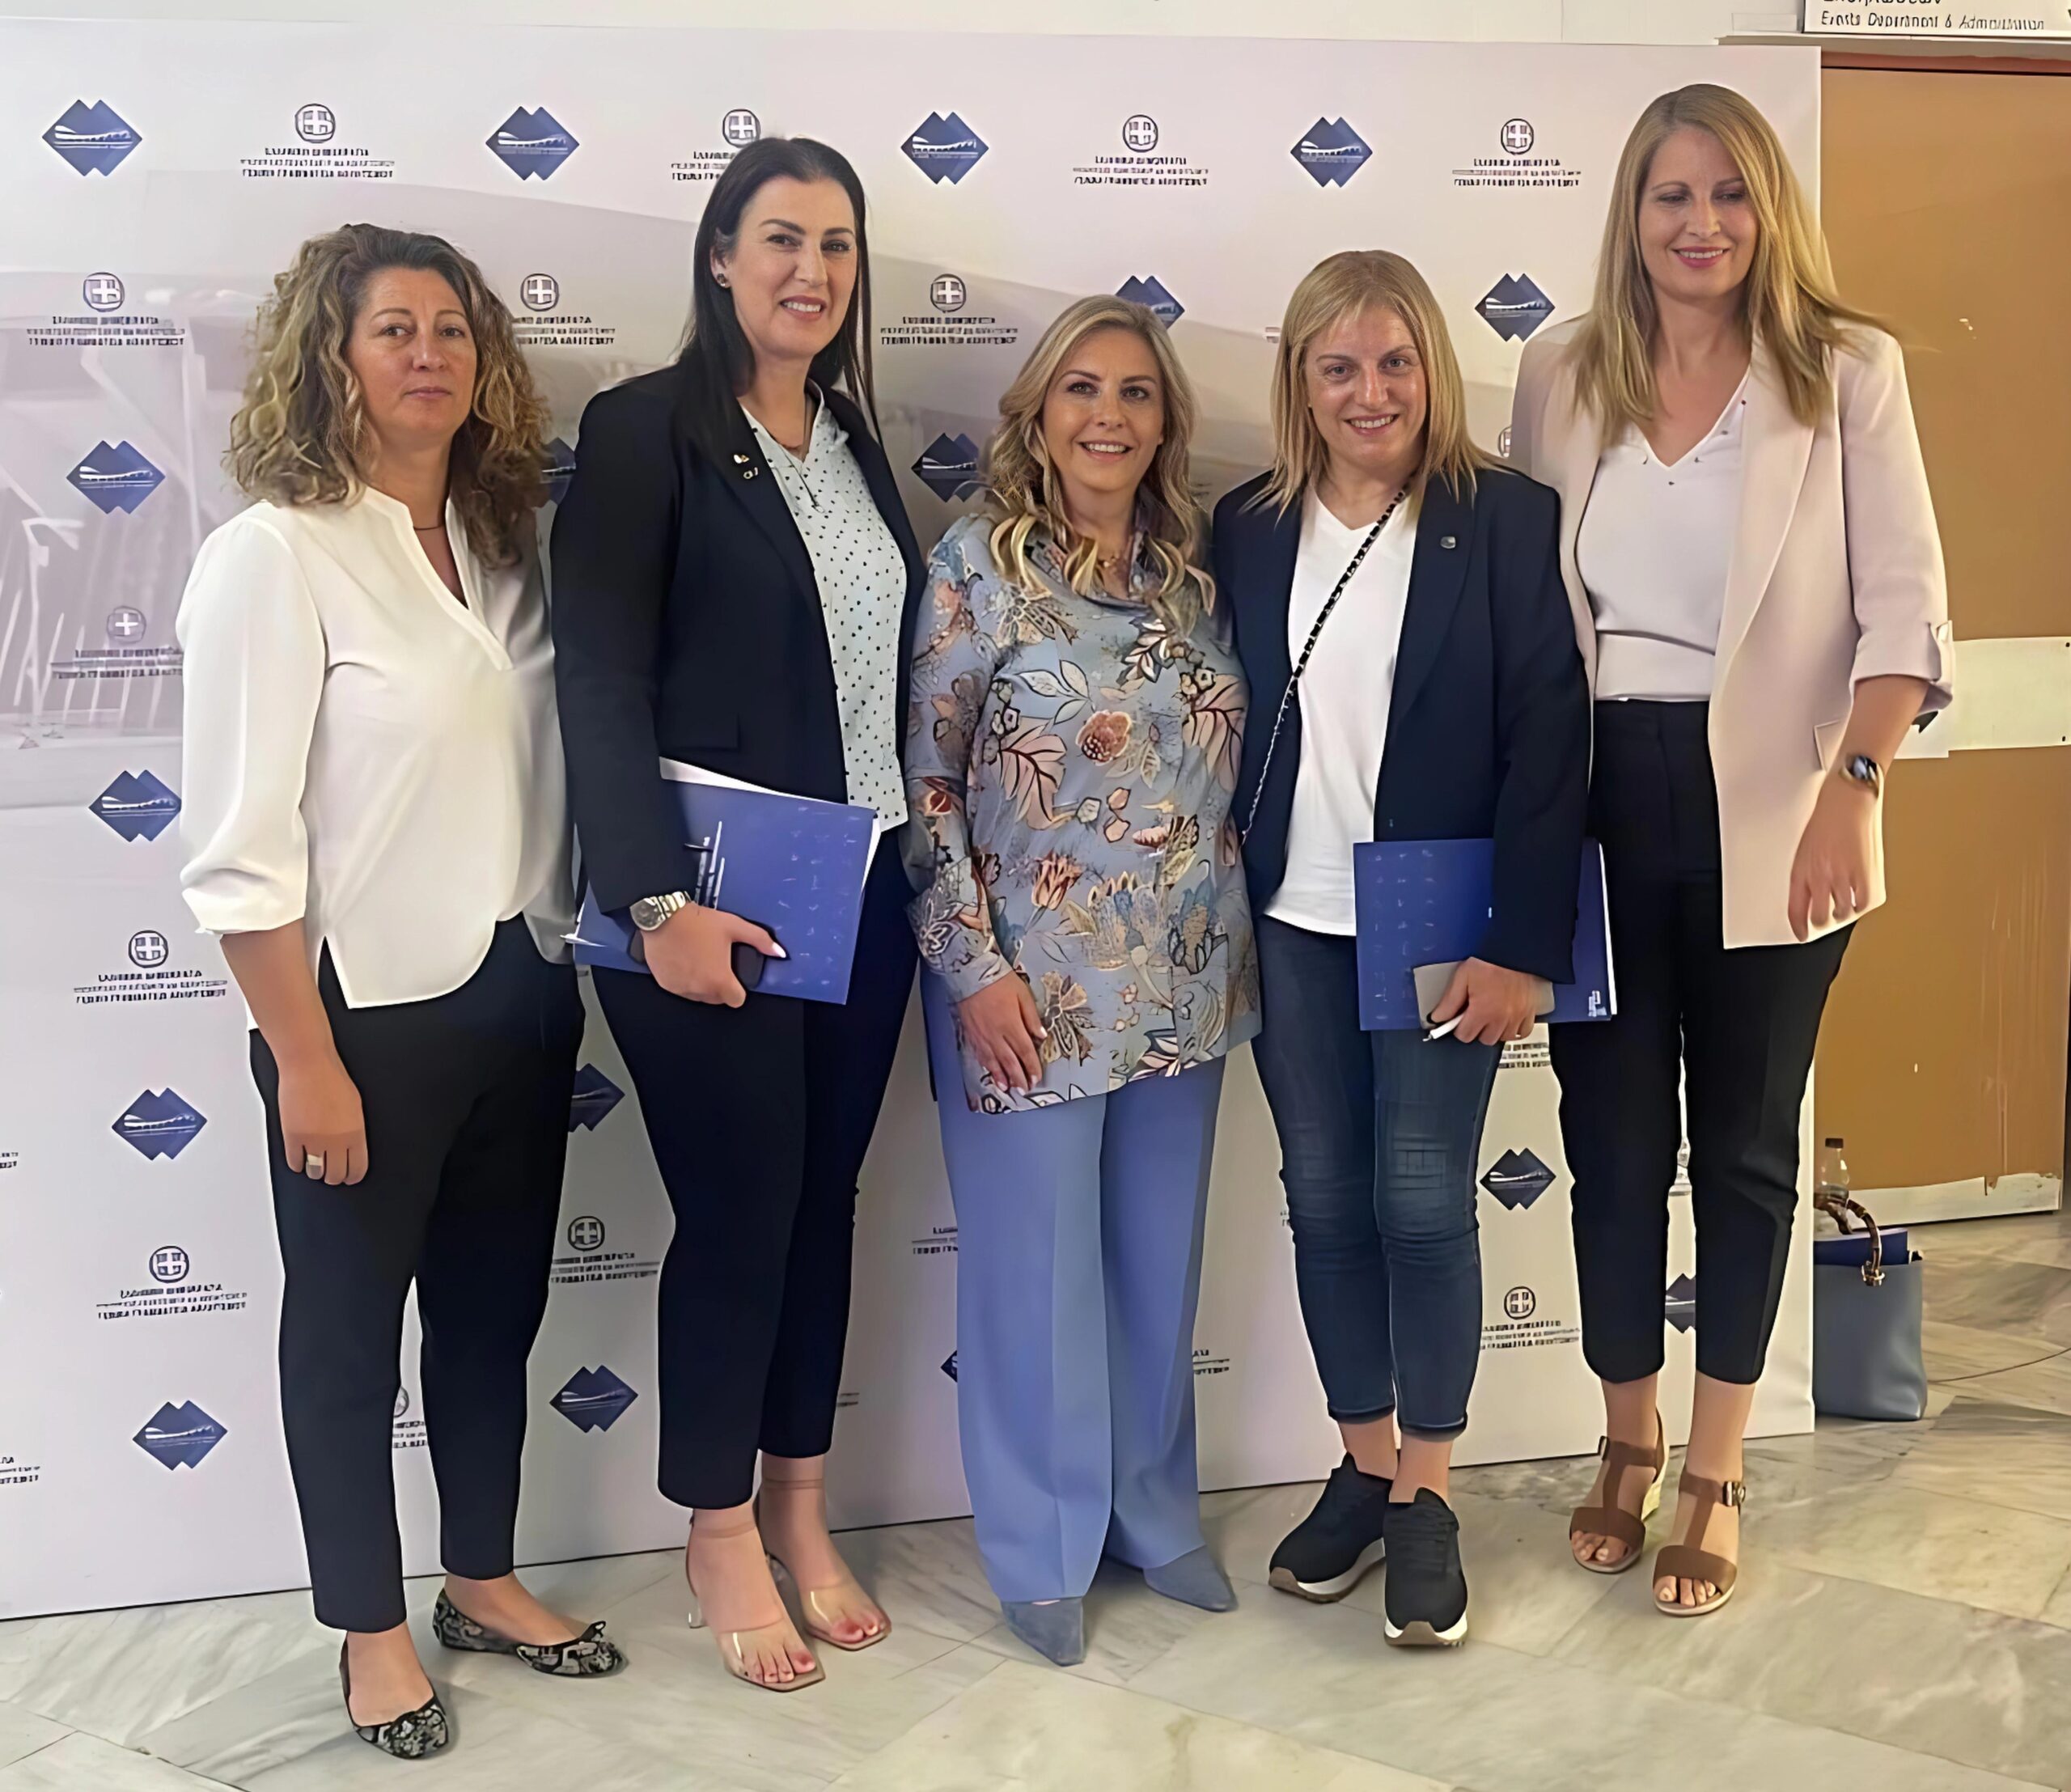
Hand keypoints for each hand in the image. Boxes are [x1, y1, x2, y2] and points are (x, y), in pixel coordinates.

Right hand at [277, 1050, 367, 1186]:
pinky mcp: (293, 1137)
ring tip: (315, 1165)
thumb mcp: (355, 1106)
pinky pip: (295, 1163)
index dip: (353, 1177)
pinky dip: (297, 1164)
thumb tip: (351, 1147)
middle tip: (331, 1173)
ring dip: (315, 1171)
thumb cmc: (332, 1079)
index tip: (349, 1178)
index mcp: (355, 1133)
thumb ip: (353, 1130)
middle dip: (333, 1176)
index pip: (357, 1168)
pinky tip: (300, 1158)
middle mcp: (335, 1141)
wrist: (309, 1065)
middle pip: (335, 1175)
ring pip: (315, 1172)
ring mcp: (313, 1140)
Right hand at [641, 903, 783, 1006]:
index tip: (733, 978)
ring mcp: (681, 989)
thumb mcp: (734, 926)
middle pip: (717, 999)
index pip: (736, 1001)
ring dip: (700, 984)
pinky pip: (680, 989)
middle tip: (714, 963)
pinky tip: (683, 961)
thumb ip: (760, 940)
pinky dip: (683, 981)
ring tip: (698, 960)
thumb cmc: (698, 922)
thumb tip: (779, 952)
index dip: (737, 990)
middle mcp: (699, 990)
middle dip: (718, 986)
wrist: (663, 916)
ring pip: (697, 996)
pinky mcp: (665, 984)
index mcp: (719, 980)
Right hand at [956, 974, 1047, 1093]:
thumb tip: (1041, 1035)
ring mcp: (982, 1036)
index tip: (1037, 1078)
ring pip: (993, 1062)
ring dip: (1001, 1077)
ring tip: (1007, 1088)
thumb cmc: (999, 981)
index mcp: (1012, 1025)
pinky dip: (986, 1066)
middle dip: (1018, 1077)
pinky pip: (980, 1054)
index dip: (1032, 1067)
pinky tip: (990, 1072)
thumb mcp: (1023, 994)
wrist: (972, 973)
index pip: (1025, 1051)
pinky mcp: (971, 1034)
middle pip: (1009, 1061)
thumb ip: (1032, 1017)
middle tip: (1024, 1089)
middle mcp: (996, 1035)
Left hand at [1430, 957, 1547, 1045]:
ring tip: (1490, 1015)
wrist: (1515, 948)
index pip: (1465, 1035)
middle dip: (1476, 1030)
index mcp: (1483, 1010)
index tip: (1458, 1019)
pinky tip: (1506, 1020)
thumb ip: (1450, 1000)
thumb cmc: (1491, 959)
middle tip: (1474, 1014)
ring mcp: (1518, 1015)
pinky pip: (1523, 1032)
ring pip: (1503, 1037)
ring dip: (1494, 1030)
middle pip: (1485, 1039)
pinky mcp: (1530, 1011)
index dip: (1458, 1028)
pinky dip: (1514, 1030)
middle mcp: (1502, 1017)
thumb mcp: (1463, 976)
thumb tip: (1438, 1017)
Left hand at [1789, 774, 1877, 941]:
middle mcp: (1820, 877)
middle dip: (1821, 921)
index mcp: (1801, 872)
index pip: (1795, 910)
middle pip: (1820, 917)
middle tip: (1825, 916)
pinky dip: (1859, 903)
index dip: (1798, 927)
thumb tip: (1807, 900)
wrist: (1844, 804)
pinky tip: (1856, 897)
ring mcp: (1842, 876)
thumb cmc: (1823, 824)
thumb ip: (1804, 877)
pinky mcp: (1863, 873)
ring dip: (1842, 911)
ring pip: (1842, 912)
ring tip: (1842, 901)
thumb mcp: (1803, 853)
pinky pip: (1862, 902)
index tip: (1801, 935)